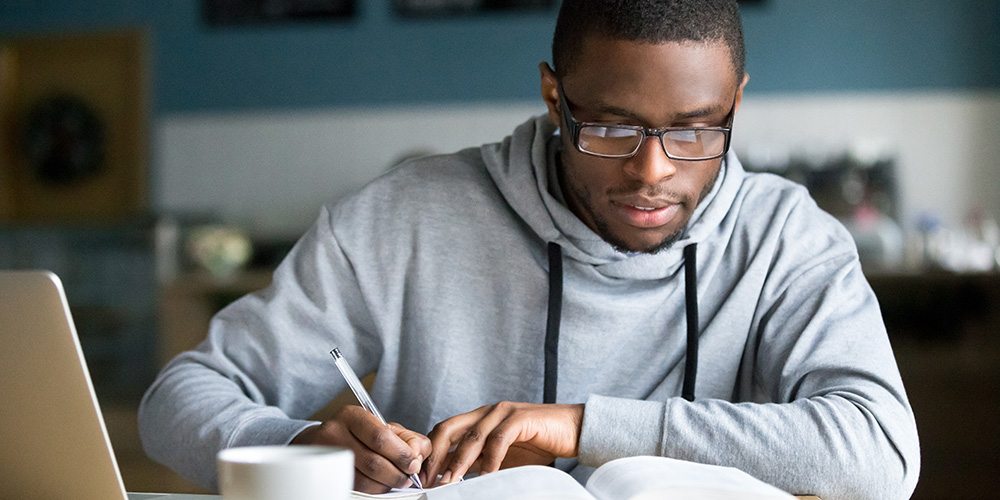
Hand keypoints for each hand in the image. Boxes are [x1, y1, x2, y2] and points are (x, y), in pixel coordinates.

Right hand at [291, 405, 430, 492]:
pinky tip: (381, 483)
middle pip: (373, 462)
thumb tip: (418, 456)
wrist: (327, 441)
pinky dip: (374, 489)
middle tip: (408, 477)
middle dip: (397, 473)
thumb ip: (408, 438)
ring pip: (364, 480)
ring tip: (395, 480)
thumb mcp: (386, 427)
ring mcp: (328, 456)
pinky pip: (356, 488)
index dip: (401, 454)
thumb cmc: (362, 434)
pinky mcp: (328, 474)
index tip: (413, 464)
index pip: (380, 437)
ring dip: (386, 484)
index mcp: (353, 416)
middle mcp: (335, 433)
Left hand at [422, 402, 583, 486]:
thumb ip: (478, 462)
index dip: (430, 453)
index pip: (444, 431)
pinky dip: (490, 459)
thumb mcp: (501, 456)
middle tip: (428, 479)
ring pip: (472, 436)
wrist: (574, 431)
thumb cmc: (539, 444)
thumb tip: (451, 477)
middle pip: (449, 428)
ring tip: (450, 481)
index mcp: (479, 418)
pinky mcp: (521, 418)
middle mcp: (487, 412)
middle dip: (436, 455)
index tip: (421, 477)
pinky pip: (499, 439)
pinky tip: (486, 476)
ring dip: (459, 461)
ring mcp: (503, 412)